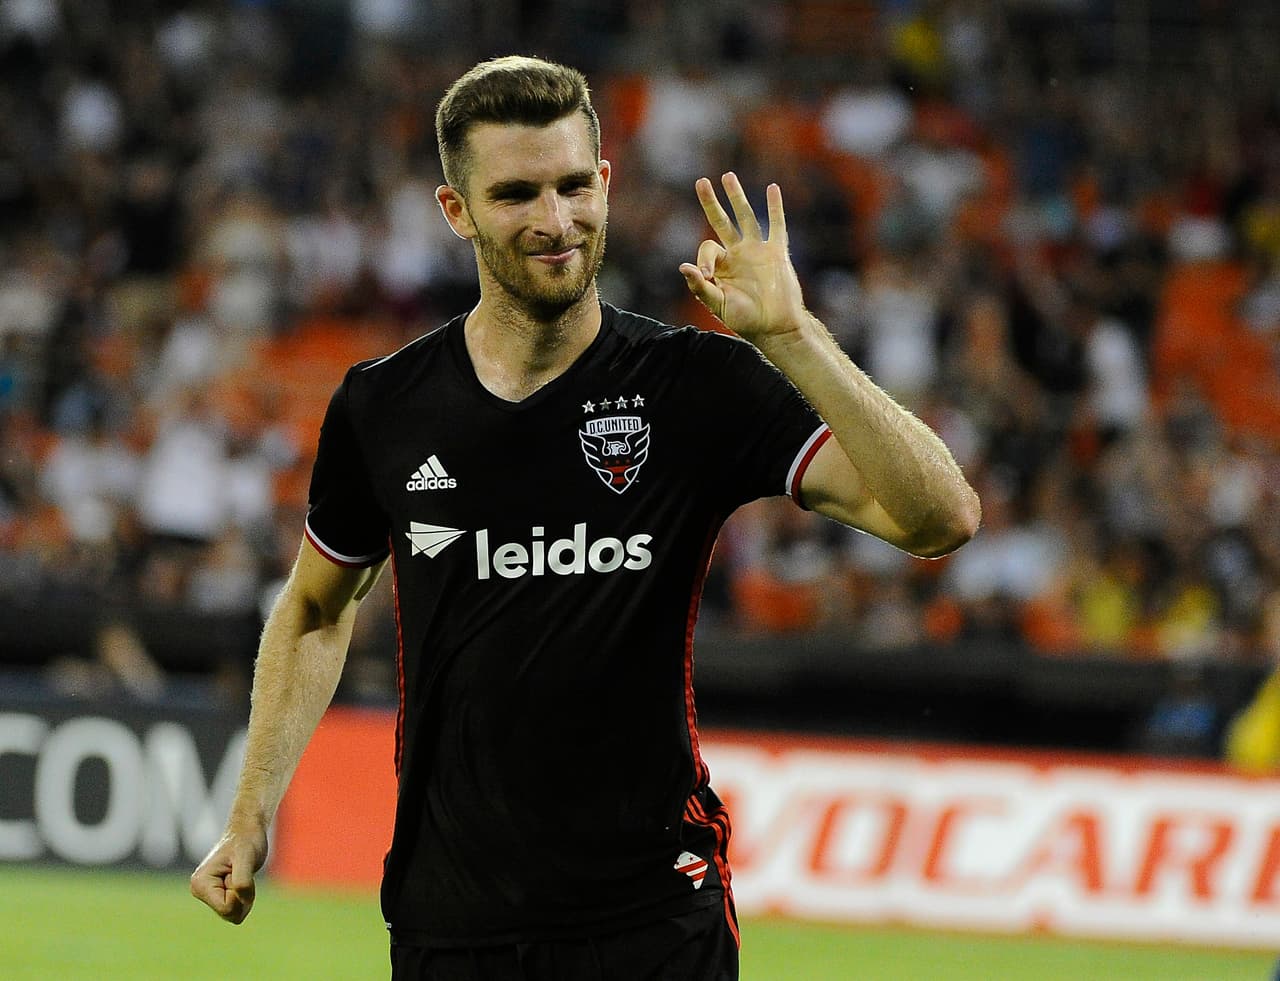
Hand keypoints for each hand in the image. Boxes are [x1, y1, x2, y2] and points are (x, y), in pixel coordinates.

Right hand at [190, 826, 267, 924]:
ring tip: (240, 874)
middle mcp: (199, 891)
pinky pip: (236, 910)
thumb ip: (242, 882)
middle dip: (242, 897)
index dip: (241, 894)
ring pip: (234, 914)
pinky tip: (240, 879)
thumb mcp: (247, 859)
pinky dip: (244, 897)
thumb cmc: (246, 842)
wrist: (247, 832)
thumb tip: (242, 901)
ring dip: (244, 896)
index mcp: (200, 884)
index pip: (227, 909)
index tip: (238, 872)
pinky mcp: (216, 894)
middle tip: (240, 872)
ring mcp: (207, 894)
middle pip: (230, 914)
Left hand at [679, 173, 807, 343]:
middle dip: (711, 203)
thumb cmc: (745, 320)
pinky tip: (772, 189)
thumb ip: (700, 287)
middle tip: (701, 182)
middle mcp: (737, 254)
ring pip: (746, 217)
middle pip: (721, 222)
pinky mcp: (776, 253)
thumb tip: (683, 267)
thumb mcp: (718, 304)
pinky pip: (776, 226)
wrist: (775, 327)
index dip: (704, 258)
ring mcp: (757, 251)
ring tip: (727, 176)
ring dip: (737, 197)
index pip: (707, 248)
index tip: (708, 275)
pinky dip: (775, 208)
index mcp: (721, 266)